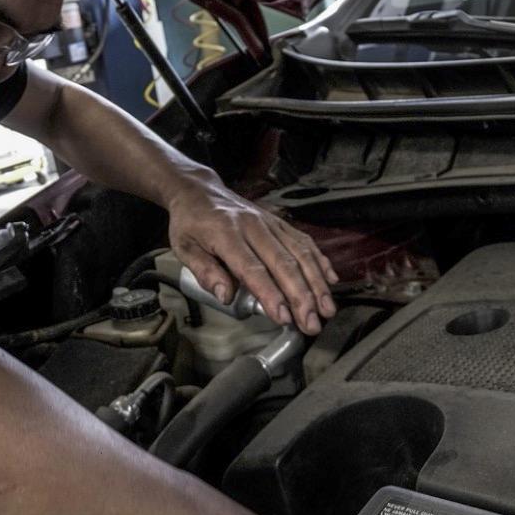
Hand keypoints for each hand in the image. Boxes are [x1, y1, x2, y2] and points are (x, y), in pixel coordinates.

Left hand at [165, 182, 338, 333]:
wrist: (200, 191)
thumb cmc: (191, 223)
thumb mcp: (184, 247)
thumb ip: (204, 271)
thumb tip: (225, 296)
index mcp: (226, 233)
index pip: (252, 269)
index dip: (270, 294)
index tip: (283, 317)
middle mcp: (253, 226)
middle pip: (283, 264)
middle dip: (301, 297)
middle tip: (311, 323)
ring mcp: (269, 222)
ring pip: (300, 253)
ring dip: (316, 283)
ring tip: (327, 309)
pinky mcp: (279, 222)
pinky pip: (304, 241)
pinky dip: (320, 261)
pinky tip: (330, 280)